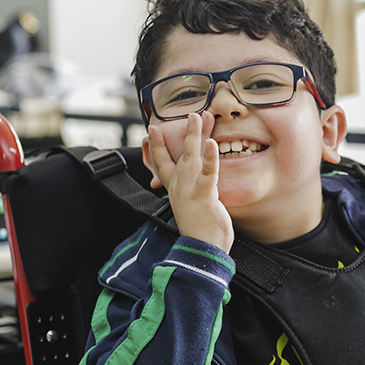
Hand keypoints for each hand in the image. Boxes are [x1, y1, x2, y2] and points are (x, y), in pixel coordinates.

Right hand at [147, 112, 233, 251]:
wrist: (202, 250)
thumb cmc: (201, 229)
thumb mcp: (191, 206)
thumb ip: (190, 191)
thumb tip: (193, 182)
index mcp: (174, 190)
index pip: (161, 163)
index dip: (156, 146)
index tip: (151, 130)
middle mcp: (178, 187)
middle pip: (178, 154)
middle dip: (180, 132)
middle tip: (185, 113)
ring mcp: (189, 190)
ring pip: (191, 157)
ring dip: (194, 136)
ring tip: (199, 117)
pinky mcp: (203, 195)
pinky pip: (207, 173)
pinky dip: (209, 157)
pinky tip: (212, 143)